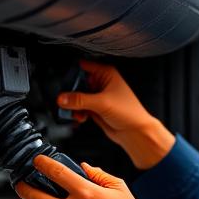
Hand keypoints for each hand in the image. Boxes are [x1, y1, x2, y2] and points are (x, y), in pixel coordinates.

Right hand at [58, 60, 174, 169]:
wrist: (135, 132)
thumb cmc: (129, 113)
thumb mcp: (102, 103)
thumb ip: (80, 100)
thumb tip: (62, 98)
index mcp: (106, 73)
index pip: (83, 66)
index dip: (72, 73)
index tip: (64, 83)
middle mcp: (102, 83)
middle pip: (77, 82)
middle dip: (70, 93)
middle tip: (66, 101)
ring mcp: (98, 96)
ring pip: (77, 96)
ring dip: (73, 105)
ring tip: (75, 112)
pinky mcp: (95, 109)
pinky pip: (80, 108)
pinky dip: (77, 112)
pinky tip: (81, 118)